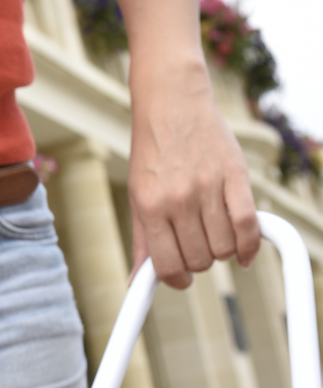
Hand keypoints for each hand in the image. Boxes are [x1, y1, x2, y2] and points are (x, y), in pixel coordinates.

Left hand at [128, 71, 258, 287]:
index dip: (176, 281)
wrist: (173, 103)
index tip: (180, 278)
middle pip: (199, 260)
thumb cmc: (153, 152)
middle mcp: (178, 199)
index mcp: (150, 206)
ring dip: (222, 252)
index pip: (167, 266)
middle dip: (199, 262)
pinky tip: (243, 250)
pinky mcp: (235, 176)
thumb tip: (138, 283)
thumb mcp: (138, 194)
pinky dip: (250, 246)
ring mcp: (208, 187)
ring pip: (224, 248)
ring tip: (213, 235)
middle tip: (196, 246)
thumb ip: (142, 240)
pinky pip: (249, 225)